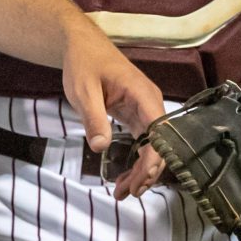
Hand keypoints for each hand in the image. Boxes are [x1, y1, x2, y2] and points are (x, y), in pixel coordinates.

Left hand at [59, 19, 167, 197]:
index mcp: (143, 95)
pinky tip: (125, 177)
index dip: (153, 158)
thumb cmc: (84, 63)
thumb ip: (94, 118)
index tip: (139, 180)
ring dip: (142, 170)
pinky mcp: (136, 115)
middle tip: (126, 193)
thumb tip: (101, 147)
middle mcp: (150, 104)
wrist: (81, 47)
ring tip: (123, 192)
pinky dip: (136, 161)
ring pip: (152, 147)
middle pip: (159, 144)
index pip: (159, 131)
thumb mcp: (83, 91)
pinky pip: (142, 142)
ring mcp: (144, 110)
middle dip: (147, 172)